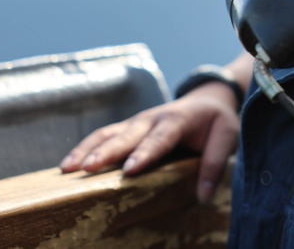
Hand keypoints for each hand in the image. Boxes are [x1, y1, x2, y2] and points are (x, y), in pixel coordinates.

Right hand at [59, 83, 239, 202]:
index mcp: (176, 120)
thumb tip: (203, 196)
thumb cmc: (216, 120)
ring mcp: (136, 122)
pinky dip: (85, 148)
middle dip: (106, 152)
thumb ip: (215, 163)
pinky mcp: (128, 128)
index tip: (129, 170)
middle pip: (126, 136)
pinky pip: (103, 136)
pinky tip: (68, 166)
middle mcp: (151, 119)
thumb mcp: (227, 136)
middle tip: (86, 168)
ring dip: (87, 149)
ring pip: (107, 133)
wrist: (207, 98)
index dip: (144, 154)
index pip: (159, 139)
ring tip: (66, 169)